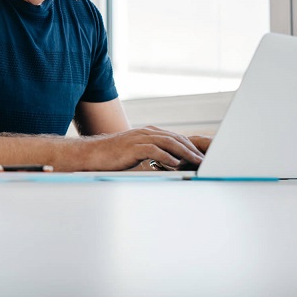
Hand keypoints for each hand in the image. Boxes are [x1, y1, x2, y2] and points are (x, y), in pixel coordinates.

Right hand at [76, 126, 207, 170]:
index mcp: (148, 133)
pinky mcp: (132, 147)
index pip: (174, 137)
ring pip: (167, 142)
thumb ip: (150, 152)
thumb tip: (169, 161)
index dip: (190, 146)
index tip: (201, 156)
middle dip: (191, 149)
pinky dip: (166, 156)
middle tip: (204, 160)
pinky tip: (175, 163)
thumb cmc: (113, 156)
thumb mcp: (135, 152)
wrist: (93, 154)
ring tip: (195, 162)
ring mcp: (139, 138)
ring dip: (184, 152)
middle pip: (175, 138)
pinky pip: (153, 150)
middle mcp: (146, 133)